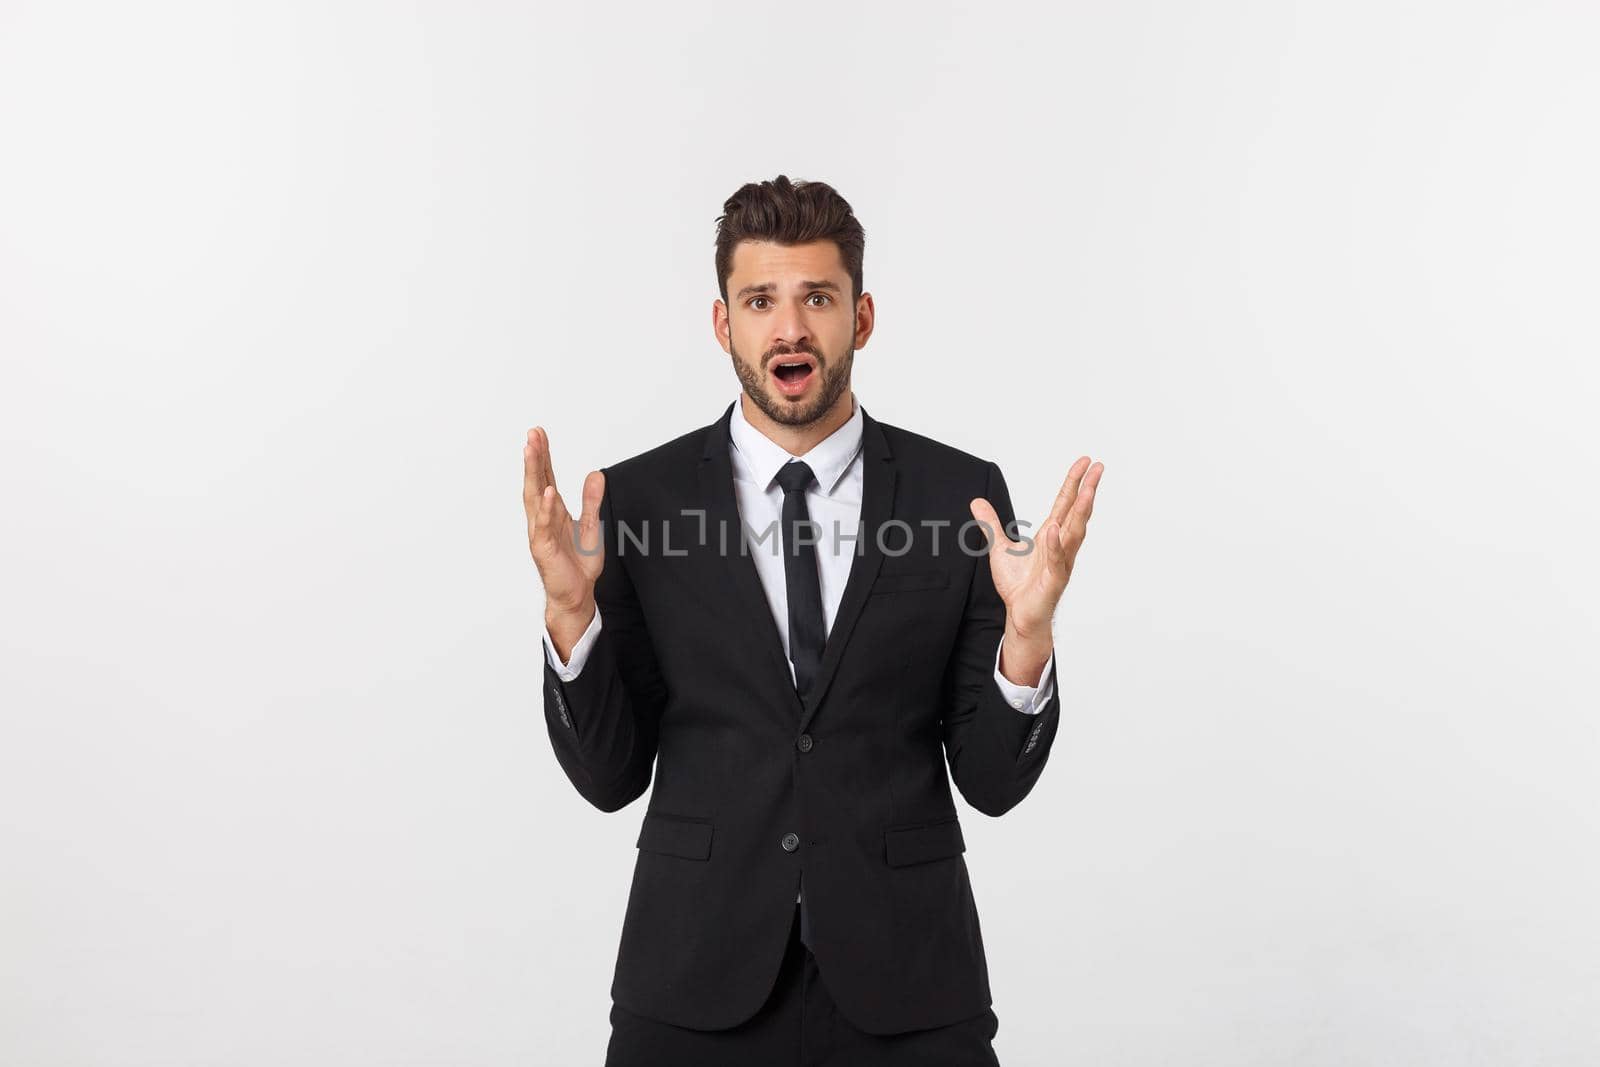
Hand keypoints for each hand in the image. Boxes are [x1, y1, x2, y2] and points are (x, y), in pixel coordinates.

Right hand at [523, 426, 604, 654]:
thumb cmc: (579, 564)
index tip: (539, 433)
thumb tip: (596, 474)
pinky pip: (543, 525)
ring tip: (531, 450)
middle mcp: (542, 518)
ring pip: (534, 498)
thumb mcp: (592, 525)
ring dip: (532, 473)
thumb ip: (592, 500)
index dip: (543, 455)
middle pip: (536, 481)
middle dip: (534, 457)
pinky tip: (547, 491)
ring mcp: (539, 532)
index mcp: (553, 511)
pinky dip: (545, 508)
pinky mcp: (543, 548)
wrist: (578, 594)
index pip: (546, 477)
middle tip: (532, 433)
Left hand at [969, 456, 1103, 667]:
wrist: (1020, 614)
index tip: (1086, 462)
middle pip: (1077, 513)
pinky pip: (1056, 560)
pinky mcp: (1054, 580)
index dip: (1074, 482)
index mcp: (1051, 535)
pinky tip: (1055, 529)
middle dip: (1087, 490)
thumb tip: (977, 502)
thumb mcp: (999, 548)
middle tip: (1098, 467)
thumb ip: (990, 525)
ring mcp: (1061, 562)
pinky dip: (1056, 545)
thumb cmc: (1018, 584)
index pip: (1065, 503)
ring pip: (1074, 534)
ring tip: (1087, 492)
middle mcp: (1061, 545)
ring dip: (1081, 512)